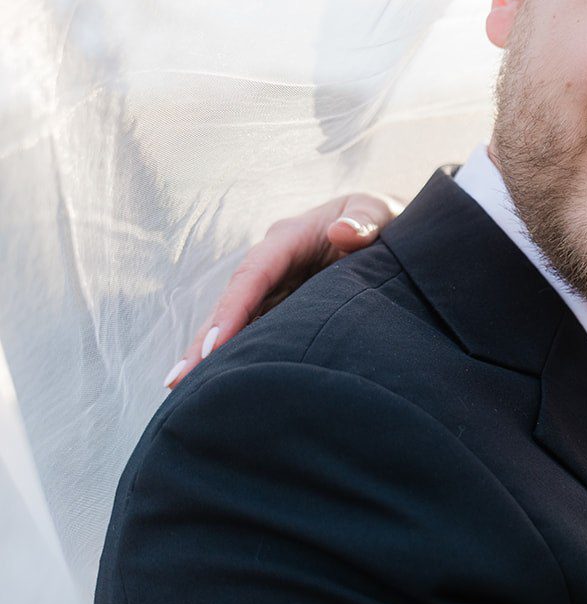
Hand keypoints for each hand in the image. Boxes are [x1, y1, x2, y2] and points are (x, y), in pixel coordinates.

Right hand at [167, 193, 399, 387]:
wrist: (390, 228)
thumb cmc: (384, 217)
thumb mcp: (378, 210)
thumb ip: (364, 220)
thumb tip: (342, 232)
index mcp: (289, 238)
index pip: (253, 275)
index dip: (232, 309)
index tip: (215, 345)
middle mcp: (273, 264)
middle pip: (232, 303)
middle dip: (205, 342)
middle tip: (179, 381)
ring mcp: (276, 287)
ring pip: (237, 323)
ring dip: (210, 355)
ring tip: (185, 393)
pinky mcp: (284, 306)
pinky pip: (256, 332)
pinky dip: (237, 356)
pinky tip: (218, 386)